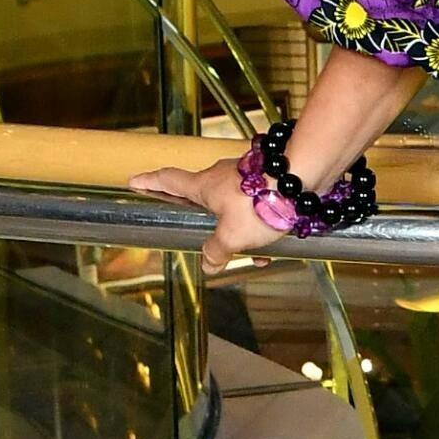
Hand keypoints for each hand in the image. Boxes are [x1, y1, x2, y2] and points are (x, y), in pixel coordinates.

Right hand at [126, 149, 275, 274]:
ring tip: (260, 254)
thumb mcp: (232, 237)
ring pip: (238, 206)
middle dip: (210, 223)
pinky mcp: (271, 178)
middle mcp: (222, 175)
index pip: (168, 181)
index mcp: (203, 186)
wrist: (303, 177)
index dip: (150, 182)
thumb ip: (216, 251)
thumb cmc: (260, 203)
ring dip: (244, 231)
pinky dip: (263, 225)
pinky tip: (277, 245)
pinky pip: (259, 204)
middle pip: (205, 198)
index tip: (135, 181)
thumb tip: (209, 264)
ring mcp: (247, 174)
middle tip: (216, 242)